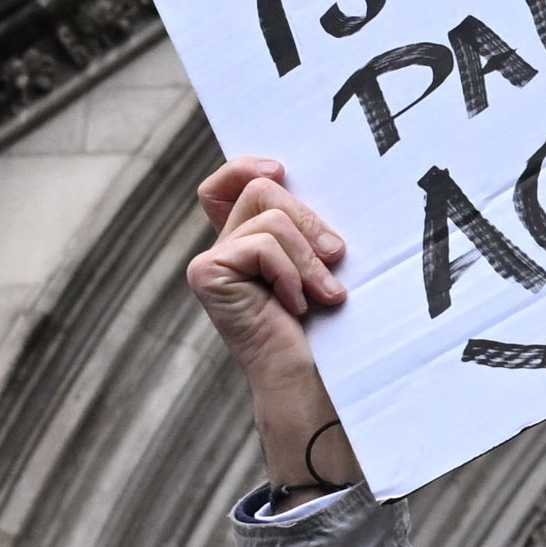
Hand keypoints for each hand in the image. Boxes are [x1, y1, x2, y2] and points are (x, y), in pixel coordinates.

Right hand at [182, 158, 361, 495]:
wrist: (314, 381)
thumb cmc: (327, 327)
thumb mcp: (320, 263)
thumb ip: (305, 227)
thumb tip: (304, 185)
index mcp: (245, 244)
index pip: (227, 184)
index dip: (247, 166)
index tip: (282, 170)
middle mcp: (221, 250)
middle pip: (261, 191)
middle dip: (309, 220)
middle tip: (338, 257)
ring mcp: (210, 263)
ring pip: (268, 217)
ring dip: (308, 256)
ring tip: (325, 294)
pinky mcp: (207, 274)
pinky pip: (262, 244)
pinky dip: (290, 272)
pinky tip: (296, 305)